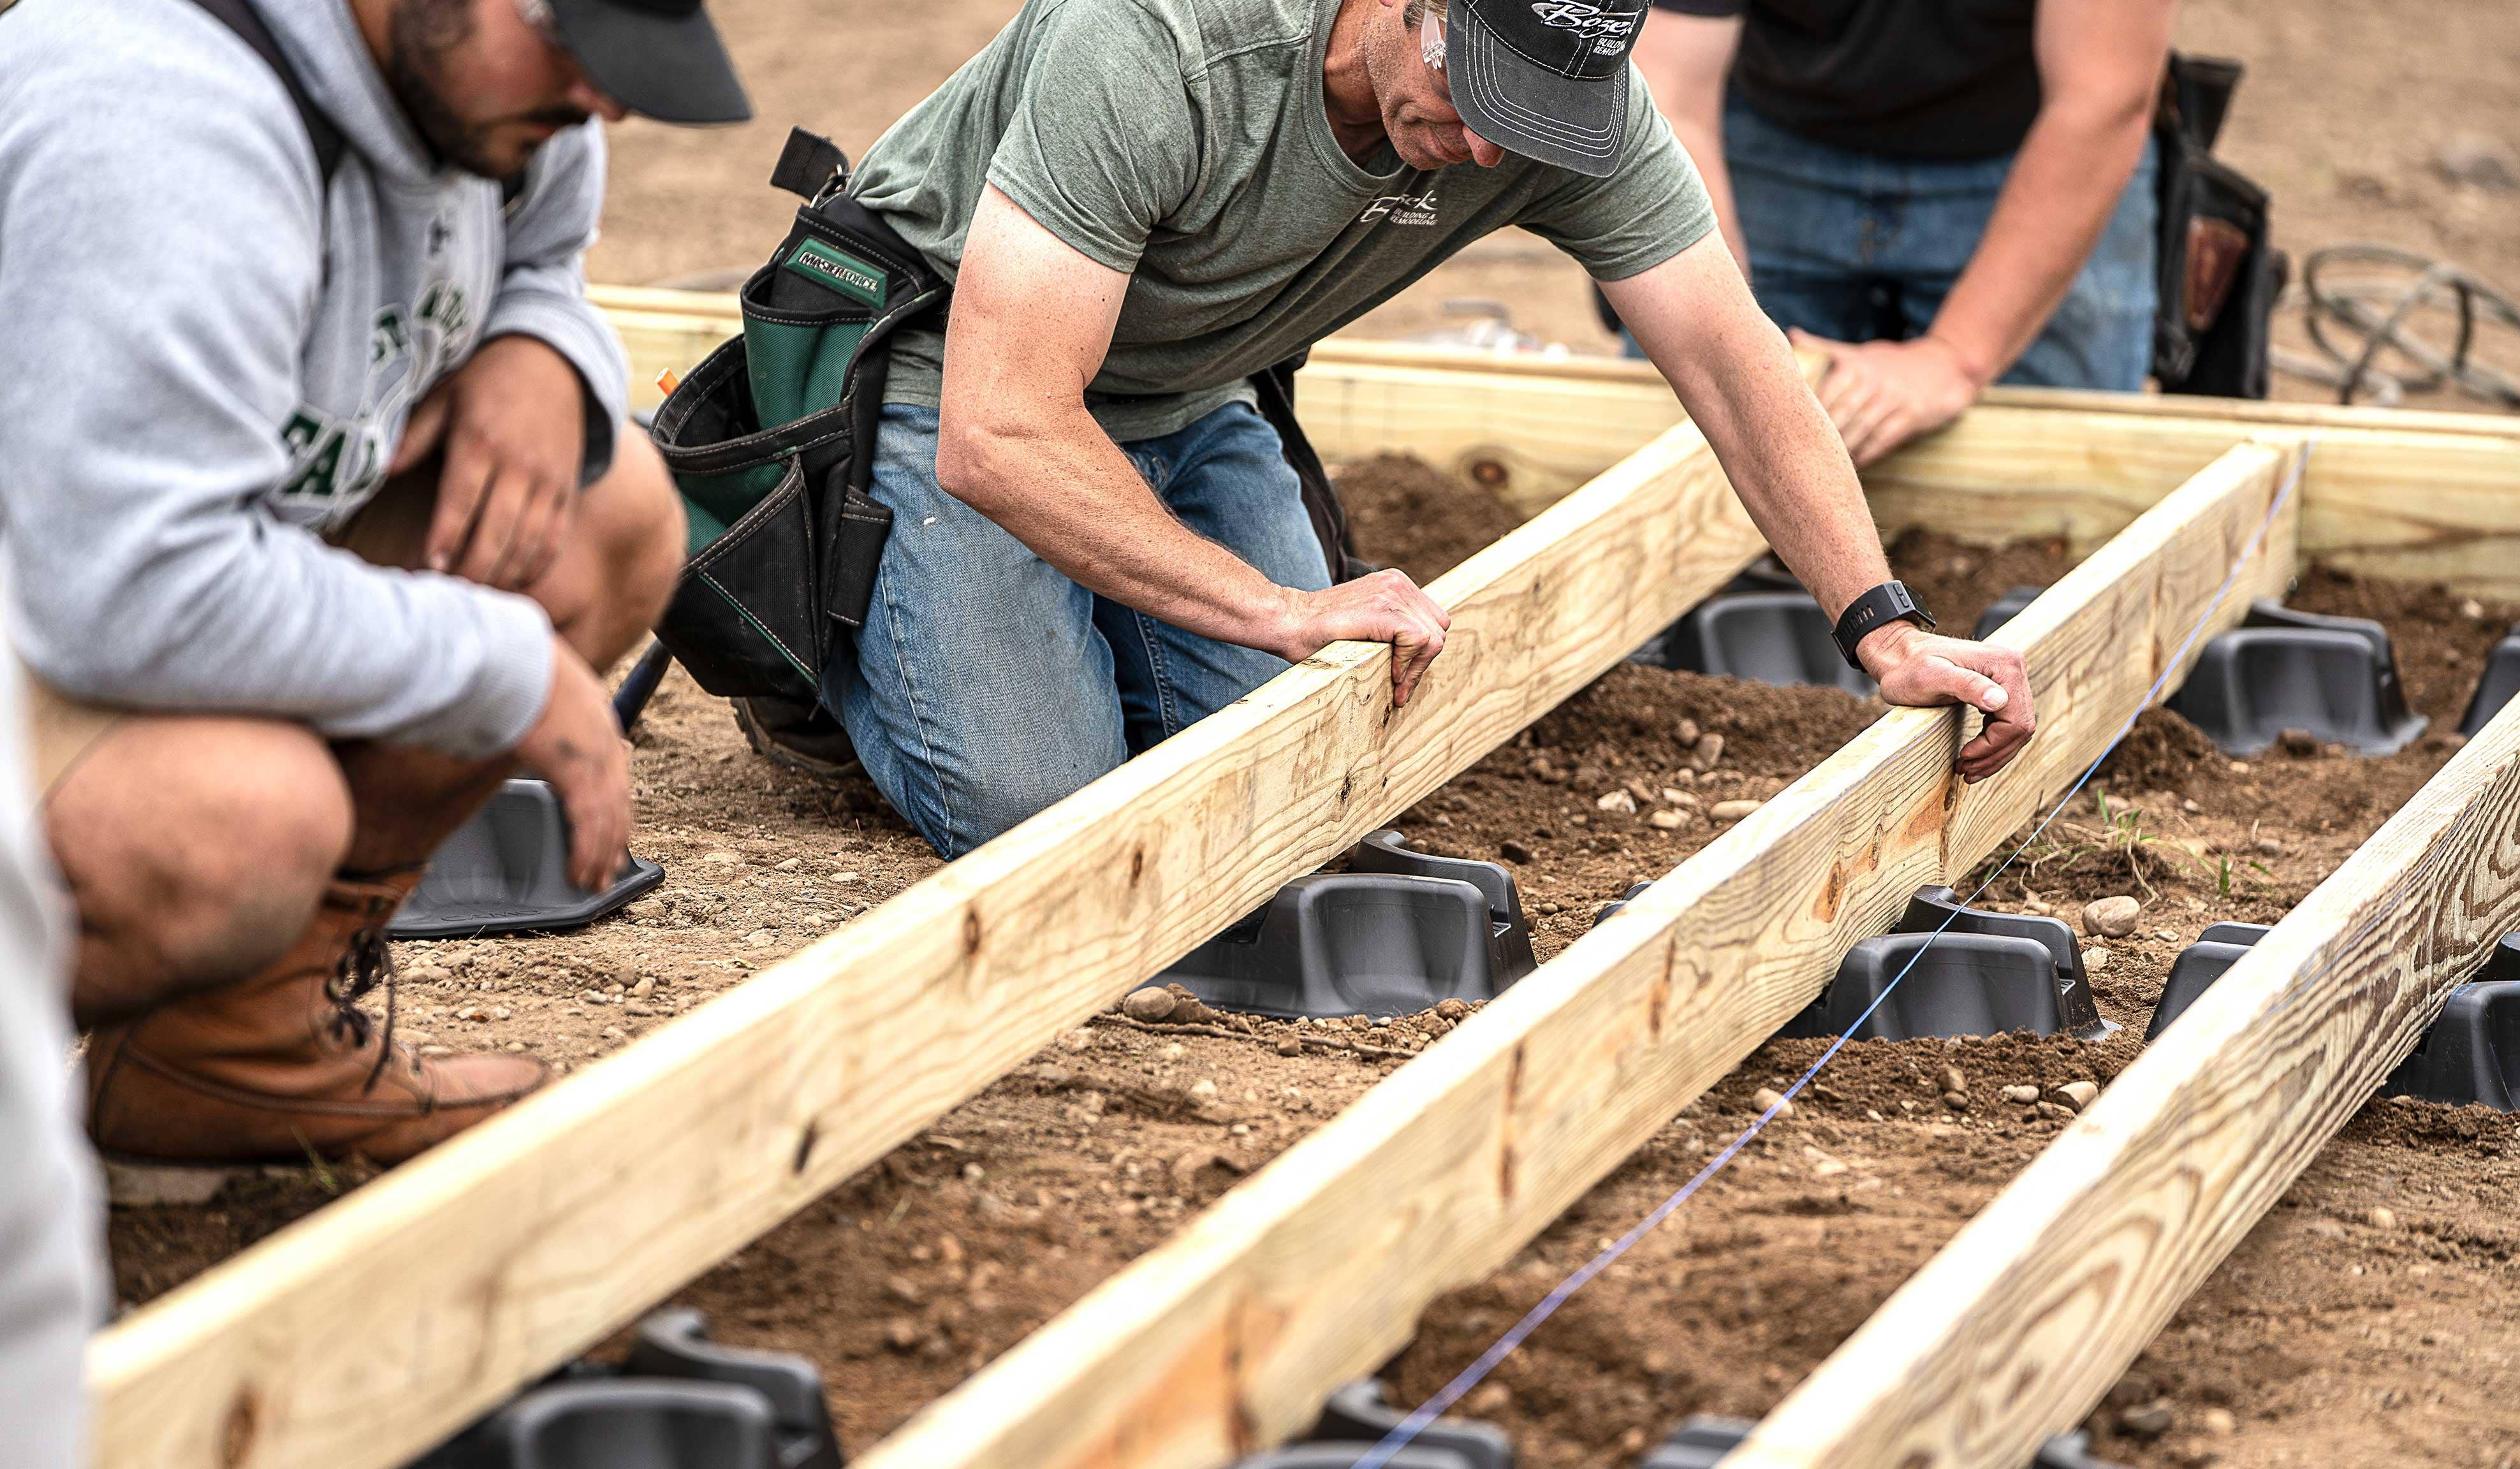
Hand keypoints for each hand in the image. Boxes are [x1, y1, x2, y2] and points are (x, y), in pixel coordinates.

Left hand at [395, 335, 586, 591]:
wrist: (554, 363)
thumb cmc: (486, 380)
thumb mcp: (444, 396)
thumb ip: (415, 436)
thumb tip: (379, 471)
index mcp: (481, 442)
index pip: (461, 501)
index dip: (444, 538)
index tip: (428, 567)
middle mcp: (519, 465)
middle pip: (497, 531)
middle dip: (472, 569)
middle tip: (449, 595)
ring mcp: (547, 481)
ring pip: (528, 541)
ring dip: (502, 575)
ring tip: (476, 597)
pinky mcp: (566, 490)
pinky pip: (554, 538)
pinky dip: (535, 566)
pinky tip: (513, 582)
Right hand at [513, 636, 631, 890]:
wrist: (514, 653)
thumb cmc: (514, 660)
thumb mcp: (535, 682)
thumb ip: (531, 704)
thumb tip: (504, 711)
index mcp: (597, 716)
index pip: (615, 771)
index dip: (616, 803)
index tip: (615, 826)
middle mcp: (605, 739)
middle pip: (619, 801)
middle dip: (615, 838)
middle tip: (609, 868)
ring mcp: (596, 757)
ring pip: (608, 819)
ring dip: (601, 855)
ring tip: (592, 882)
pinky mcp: (578, 772)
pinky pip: (590, 824)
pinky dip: (586, 852)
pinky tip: (580, 872)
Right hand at [1266, 569, 1452, 706]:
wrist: (1288, 622)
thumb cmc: (1318, 632)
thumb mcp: (1364, 623)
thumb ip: (1390, 627)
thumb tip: (1417, 658)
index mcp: (1395, 584)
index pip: (1433, 620)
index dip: (1422, 652)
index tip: (1403, 678)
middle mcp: (1398, 583)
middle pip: (1439, 628)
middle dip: (1423, 662)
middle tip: (1401, 687)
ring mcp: (1392, 592)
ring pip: (1433, 637)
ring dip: (1417, 668)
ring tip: (1397, 687)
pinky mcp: (1385, 609)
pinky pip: (1420, 640)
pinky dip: (1409, 663)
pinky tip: (1390, 675)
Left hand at [1792, 331, 1985, 467]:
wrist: (1945, 366)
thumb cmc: (1890, 363)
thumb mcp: (1860, 352)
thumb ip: (1825, 349)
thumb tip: (1791, 335)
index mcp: (1857, 363)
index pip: (1826, 390)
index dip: (1809, 412)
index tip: (1790, 431)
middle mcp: (1875, 378)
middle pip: (1842, 411)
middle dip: (1823, 434)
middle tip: (1804, 454)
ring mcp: (1895, 396)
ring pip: (1862, 427)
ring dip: (1843, 448)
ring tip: (1826, 465)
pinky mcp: (1914, 414)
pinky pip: (1885, 438)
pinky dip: (1868, 454)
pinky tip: (1855, 466)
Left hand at [1858, 621, 2035, 781]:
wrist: (1899, 656)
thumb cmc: (1909, 667)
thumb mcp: (1932, 676)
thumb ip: (1966, 685)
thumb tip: (1999, 701)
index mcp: (2005, 665)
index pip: (2015, 720)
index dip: (1992, 745)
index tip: (1964, 756)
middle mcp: (2013, 668)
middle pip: (2020, 727)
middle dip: (1993, 754)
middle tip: (1965, 771)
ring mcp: (2008, 679)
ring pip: (2016, 729)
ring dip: (1994, 754)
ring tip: (1968, 770)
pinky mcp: (1999, 688)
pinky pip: (2006, 724)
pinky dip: (1993, 744)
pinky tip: (1974, 756)